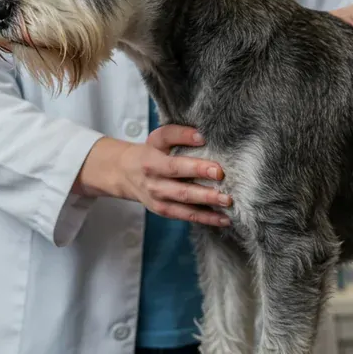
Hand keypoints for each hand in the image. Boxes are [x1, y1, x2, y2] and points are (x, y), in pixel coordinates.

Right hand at [74, 128, 230, 225]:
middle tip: (228, 196)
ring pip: (186, 209)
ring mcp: (159, 202)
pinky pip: (186, 217)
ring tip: (228, 210)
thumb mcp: (158, 138)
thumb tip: (202, 137)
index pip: (176, 167)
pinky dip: (205, 219)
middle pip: (183, 192)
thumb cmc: (148, 152)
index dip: (197, 169)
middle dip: (206, 195)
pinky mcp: (165, 212)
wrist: (124, 173)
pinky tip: (223, 219)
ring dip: (209, 211)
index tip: (218, 170)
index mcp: (152, 164)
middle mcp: (155, 186)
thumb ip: (178, 133)